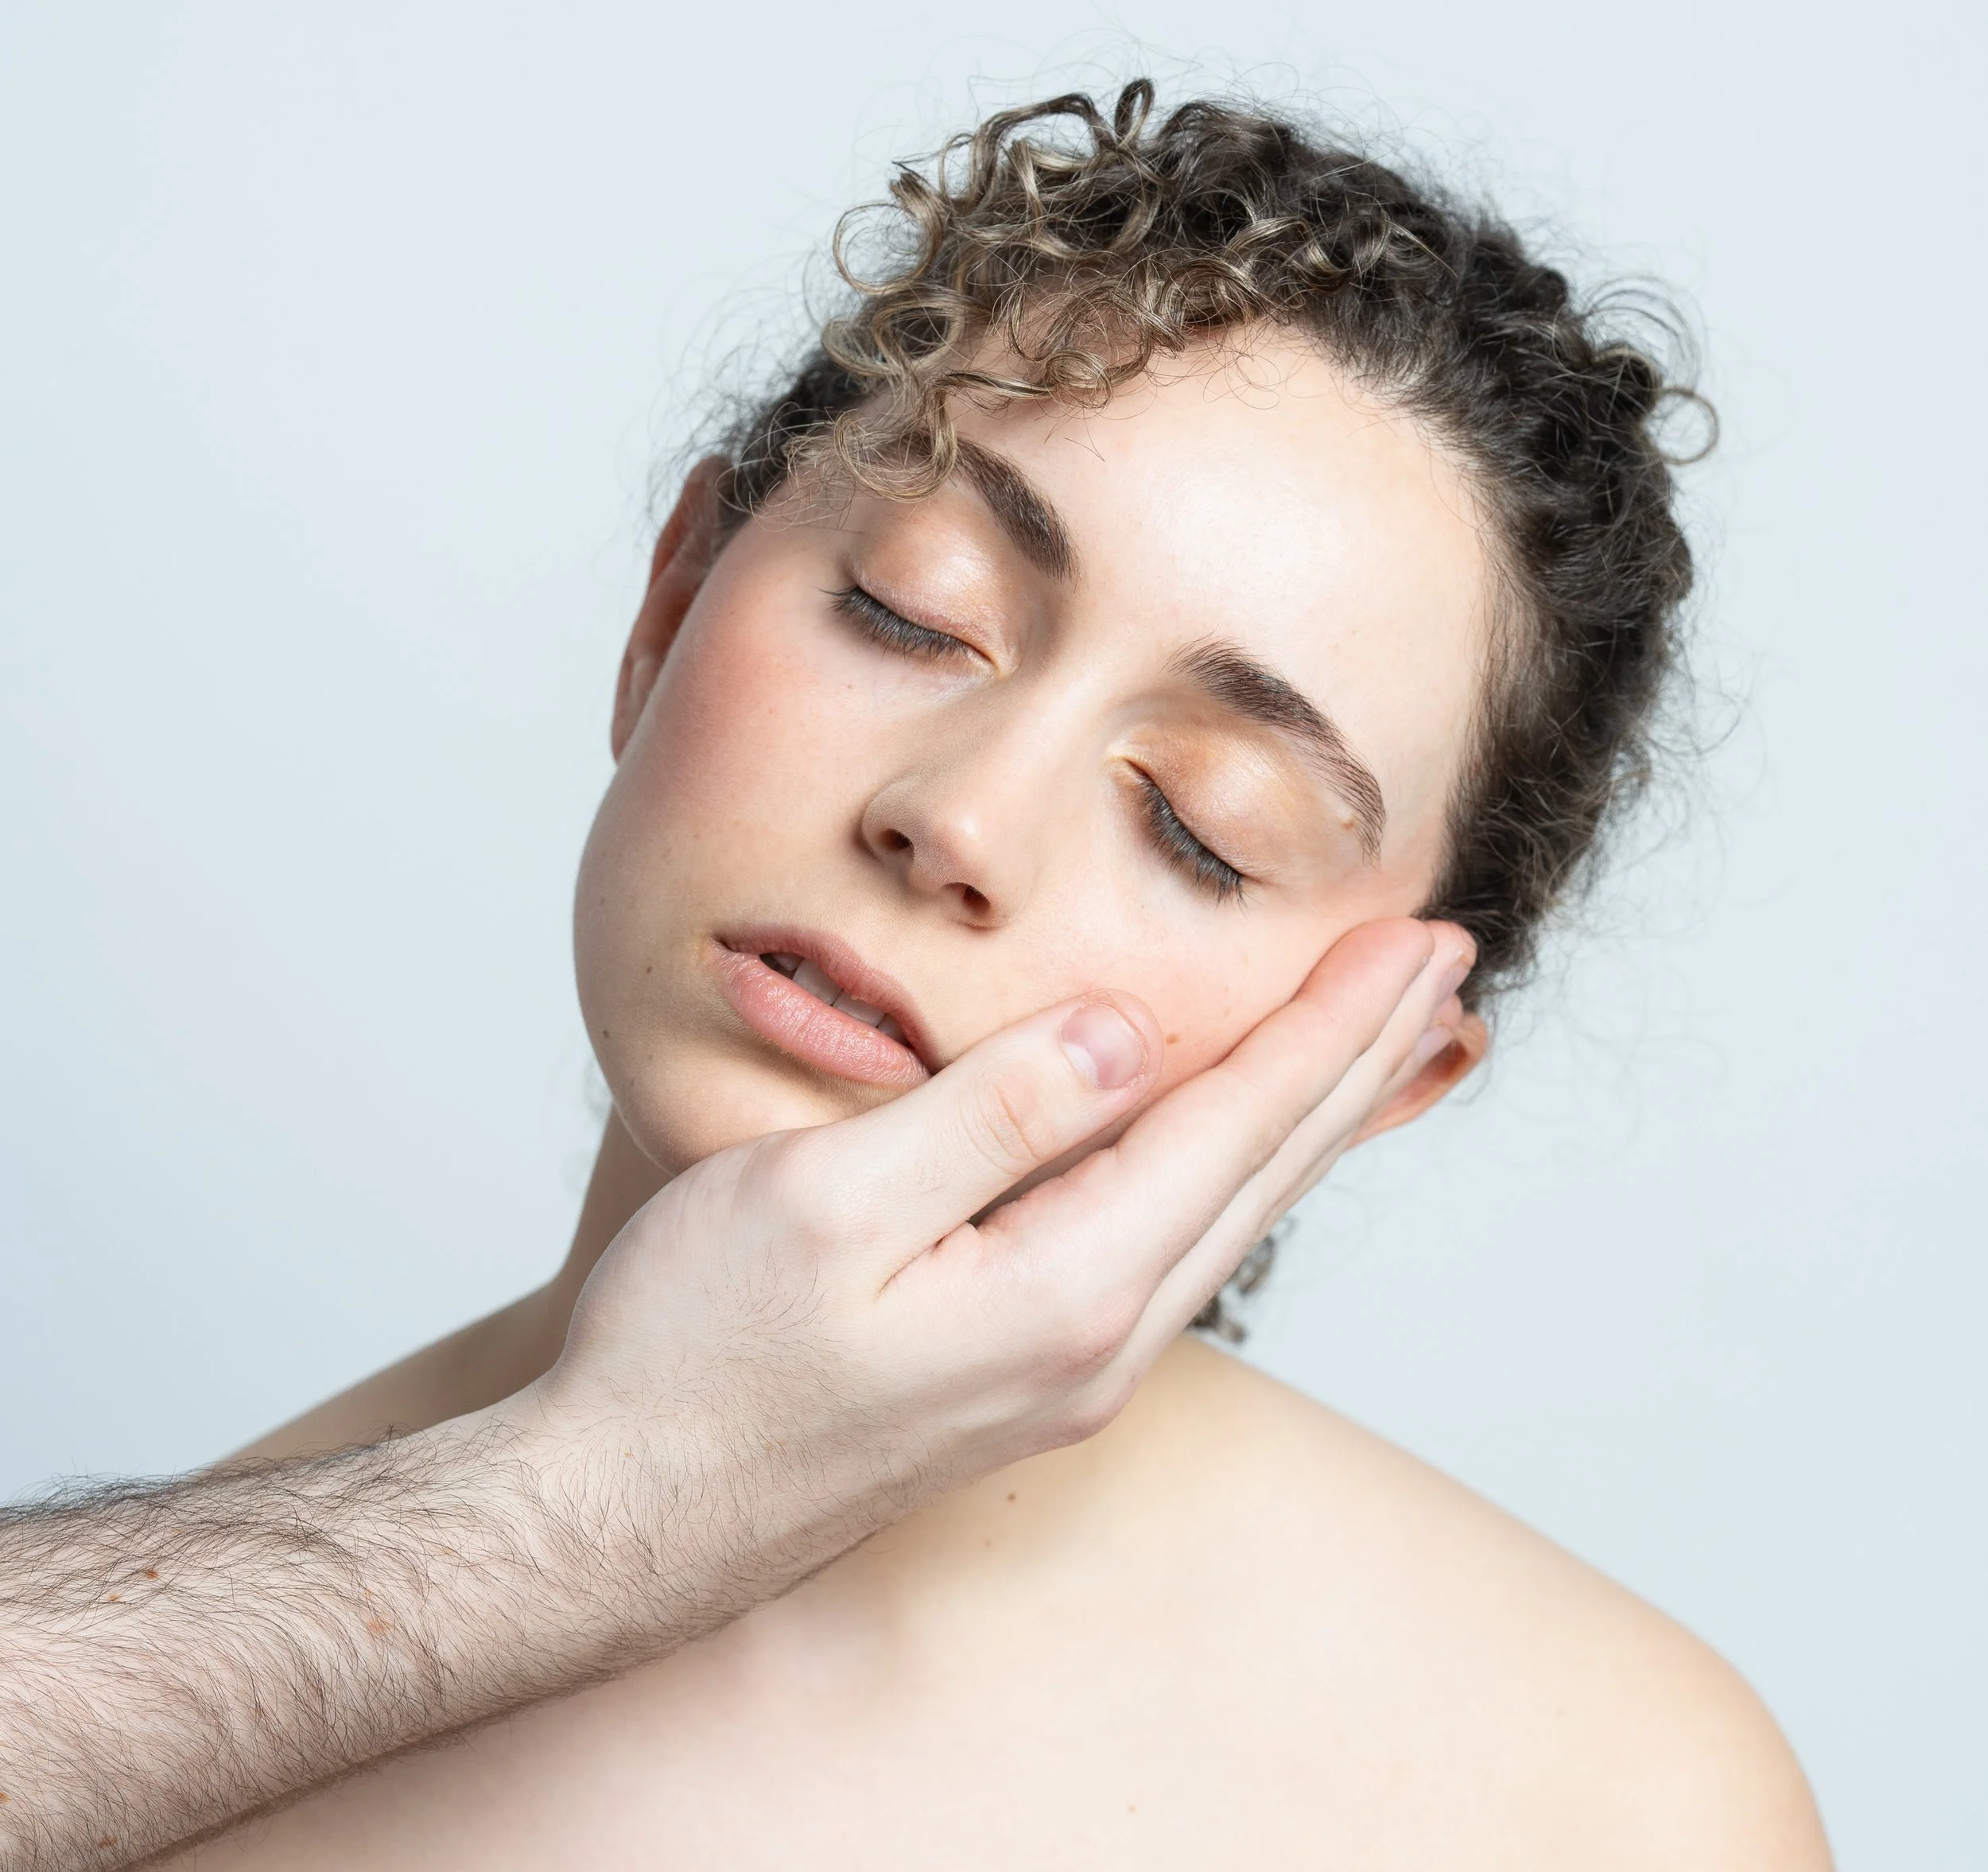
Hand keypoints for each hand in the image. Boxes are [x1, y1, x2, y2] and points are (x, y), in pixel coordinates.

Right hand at [516, 916, 1473, 1622]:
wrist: (612, 1520)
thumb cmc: (694, 1359)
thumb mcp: (826, 1198)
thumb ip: (990, 1110)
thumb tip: (1122, 1030)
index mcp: (1065, 1289)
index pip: (1238, 1123)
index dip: (1334, 1021)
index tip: (1421, 938)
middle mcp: (1096, 1345)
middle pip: (1267, 1172)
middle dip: (1360, 1059)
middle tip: (1444, 969)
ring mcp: (1067, 1374)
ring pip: (1231, 1217)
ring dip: (1313, 1118)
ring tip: (1377, 1044)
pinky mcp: (1024, 1377)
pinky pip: (1174, 1251)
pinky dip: (1236, 1174)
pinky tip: (1237, 1151)